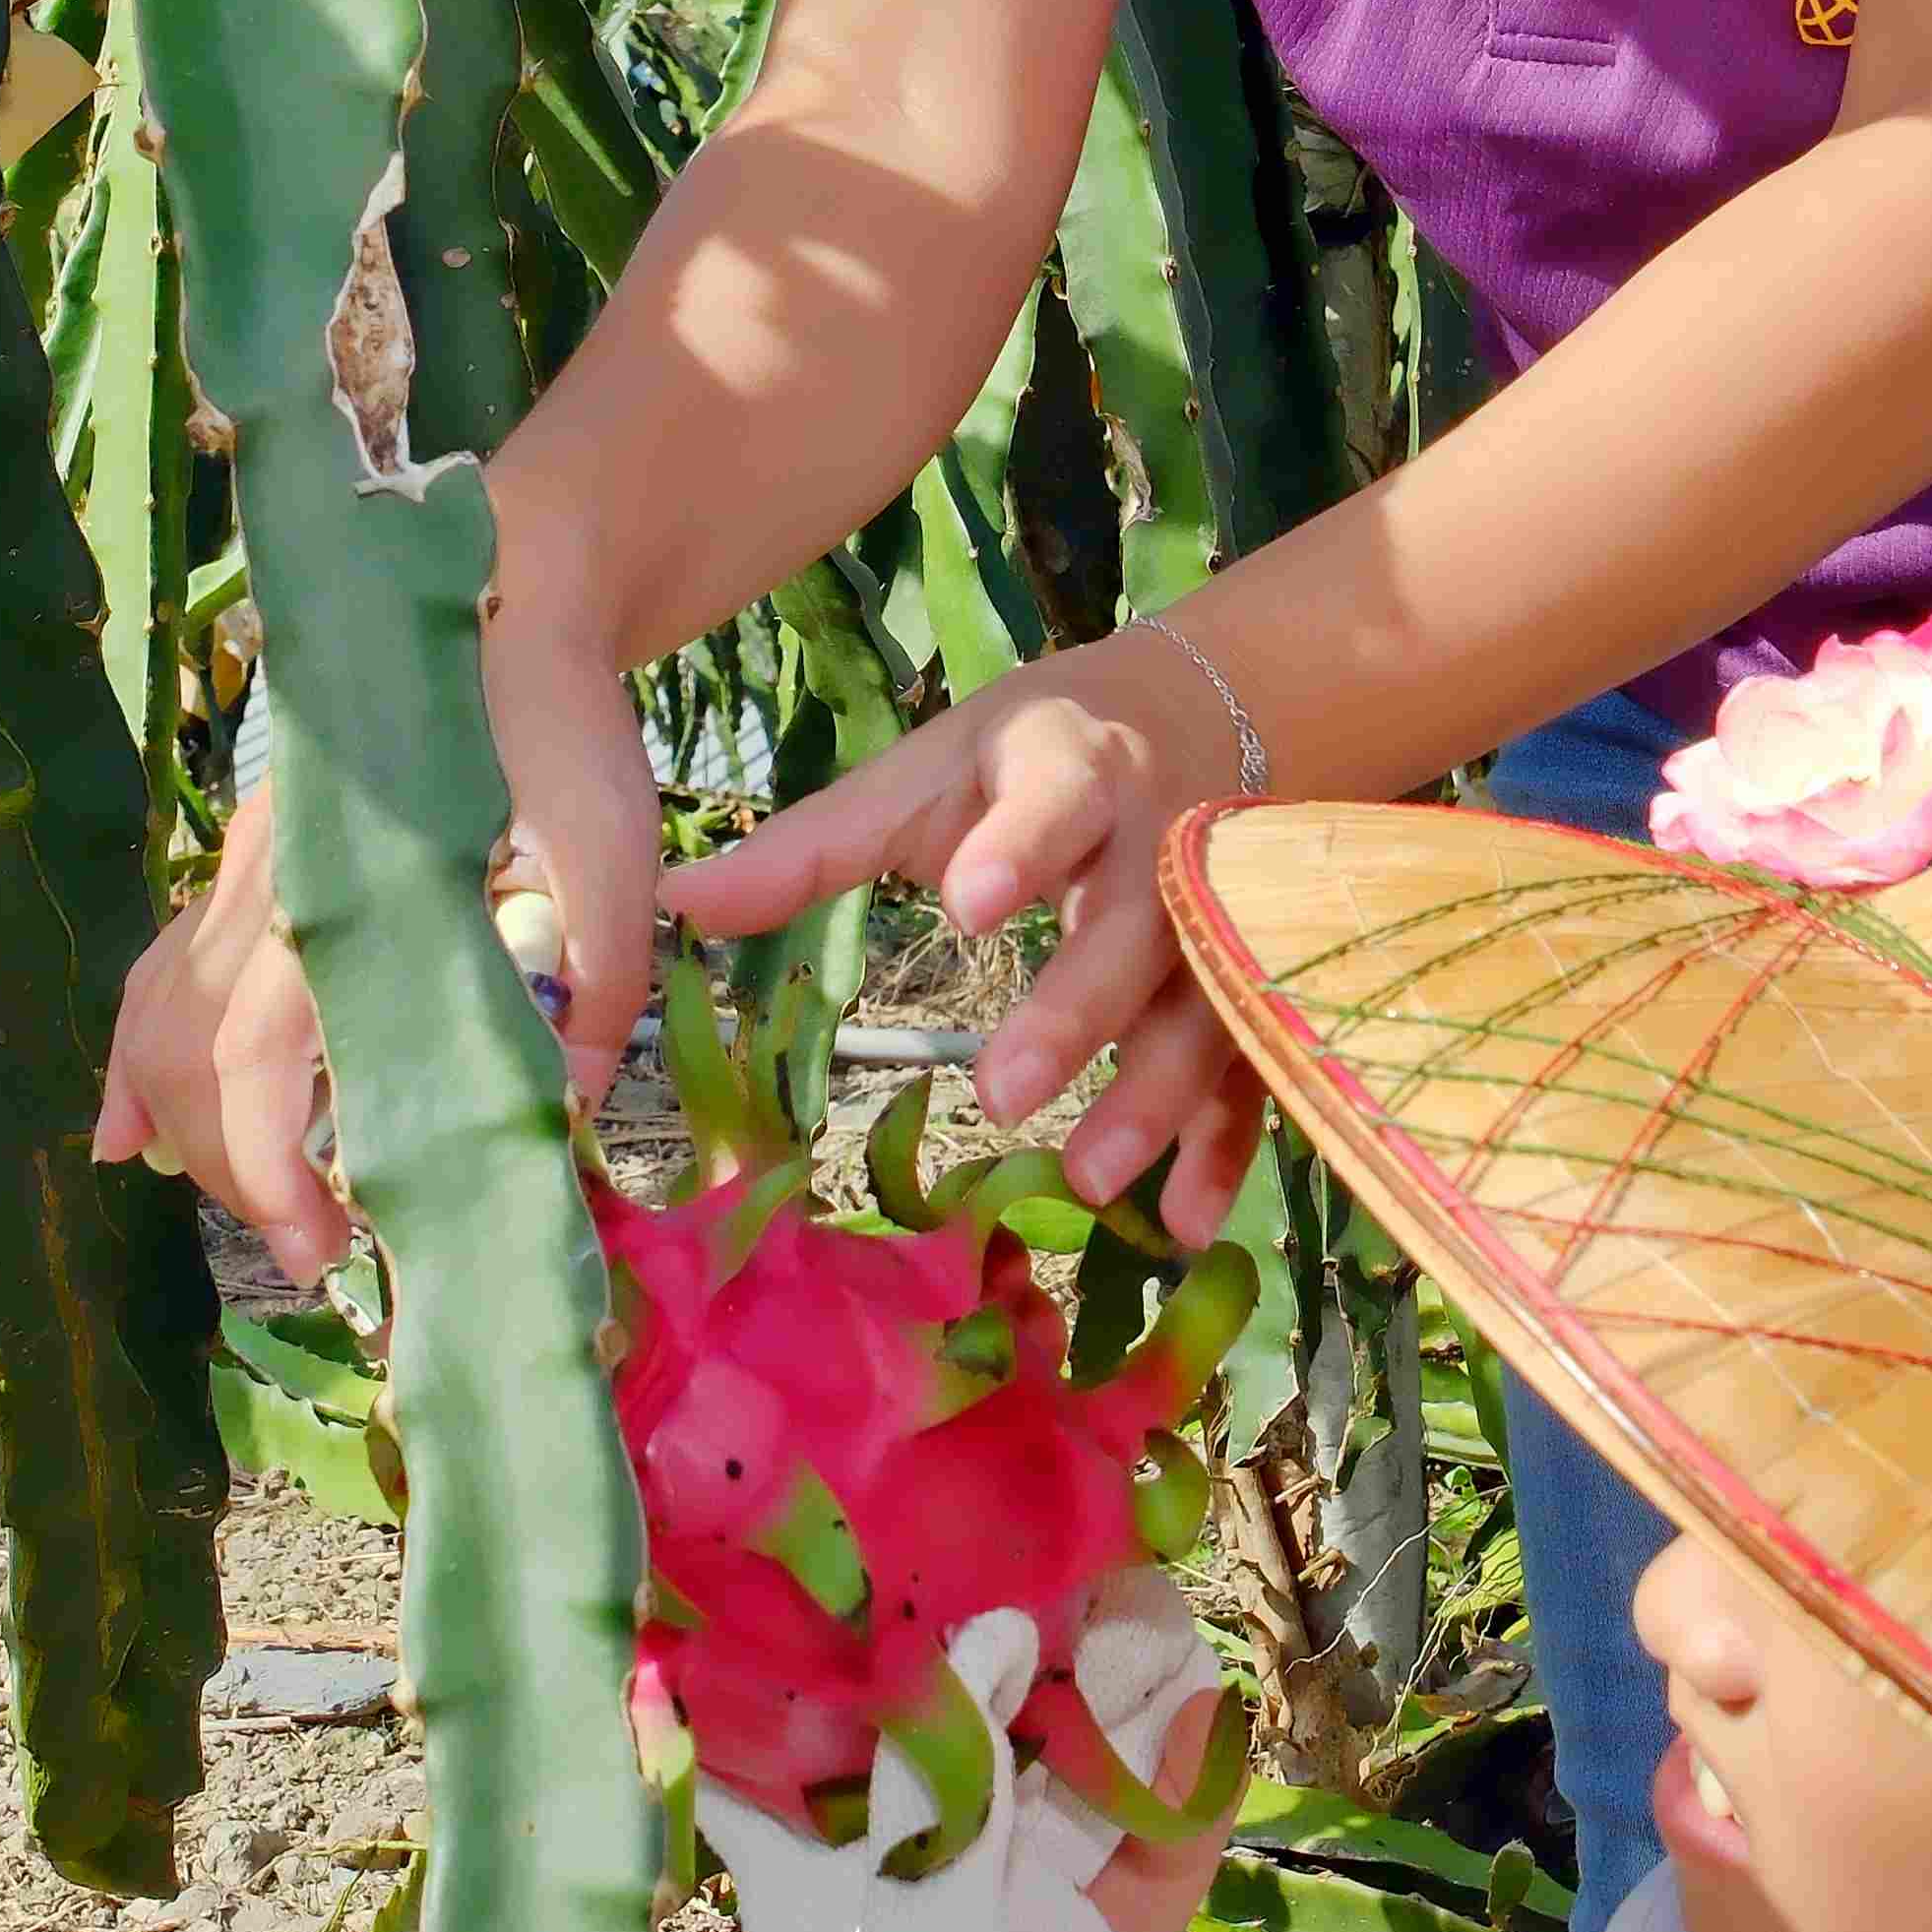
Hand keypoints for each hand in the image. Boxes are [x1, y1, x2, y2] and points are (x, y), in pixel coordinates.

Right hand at [91, 583, 680, 1284]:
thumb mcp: (610, 859)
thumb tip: (555, 1121)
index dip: (272, 1178)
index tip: (332, 1246)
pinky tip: (125, 1135)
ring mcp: (246, 865)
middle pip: (191, 1062)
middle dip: (238, 1175)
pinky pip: (161, 972)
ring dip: (185, 1130)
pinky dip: (134, 1060)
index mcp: (336, 892)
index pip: (254, 1068)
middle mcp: (264, 882)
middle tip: (321, 1244)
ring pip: (159, 1021)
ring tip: (253, 1204)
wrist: (507, 593)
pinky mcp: (253, 859)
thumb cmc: (563, 728)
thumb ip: (590, 990)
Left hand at [666, 633, 1262, 1231]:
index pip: (1052, 800)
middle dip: (1077, 1008)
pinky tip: (1187, 1224)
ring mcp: (1223, 918)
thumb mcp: (933, 770)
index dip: (1019, 847)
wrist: (1209, 708)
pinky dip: (1227, 1145)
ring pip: (1204, 1007)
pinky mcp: (1253, 981)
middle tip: (1004, 1091)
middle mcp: (1163, 841)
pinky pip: (1250, 1065)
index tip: (969, 901)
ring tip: (1088, 1179)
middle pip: (1136, 925)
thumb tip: (678, 902)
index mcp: (1073, 767)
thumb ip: (816, 844)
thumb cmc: (1036, 754)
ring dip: (1155, 1097)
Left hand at [695, 1591, 1228, 1931]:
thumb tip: (987, 1639)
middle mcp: (900, 1907)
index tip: (789, 1557)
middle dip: (986, 1660)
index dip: (765, 1666)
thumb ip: (948, 1789)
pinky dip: (1164, 1793)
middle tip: (1043, 1556)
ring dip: (1095, 1710)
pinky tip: (1200, 1714)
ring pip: (1045, 1793)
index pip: (768, 1764)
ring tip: (1143, 1606)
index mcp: (819, 1906)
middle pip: (939, 1754)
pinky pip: (1126, 1862)